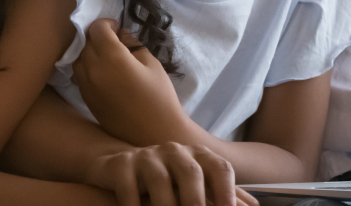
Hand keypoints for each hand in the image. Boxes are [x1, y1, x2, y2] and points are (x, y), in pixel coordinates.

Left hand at [72, 18, 185, 146]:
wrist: (153, 133)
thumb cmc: (159, 96)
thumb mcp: (151, 63)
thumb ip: (133, 45)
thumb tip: (120, 35)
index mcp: (112, 58)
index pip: (97, 29)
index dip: (107, 23)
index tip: (118, 27)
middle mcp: (93, 70)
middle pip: (84, 42)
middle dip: (97, 35)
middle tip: (114, 39)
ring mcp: (86, 86)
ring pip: (77, 58)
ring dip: (88, 50)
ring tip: (107, 54)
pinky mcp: (85, 98)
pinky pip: (79, 73)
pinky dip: (86, 65)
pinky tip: (103, 70)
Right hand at [86, 142, 259, 205]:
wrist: (121, 165)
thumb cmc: (168, 179)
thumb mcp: (197, 183)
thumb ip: (223, 194)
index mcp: (199, 156)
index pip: (220, 168)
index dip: (228, 191)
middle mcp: (176, 151)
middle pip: (191, 173)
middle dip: (196, 200)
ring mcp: (148, 156)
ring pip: (159, 180)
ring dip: (164, 205)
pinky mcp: (122, 165)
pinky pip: (128, 186)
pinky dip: (133, 204)